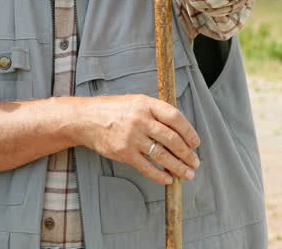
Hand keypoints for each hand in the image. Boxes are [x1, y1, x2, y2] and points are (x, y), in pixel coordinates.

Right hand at [77, 94, 200, 185]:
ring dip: (178, 167)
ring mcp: (132, 137)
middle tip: (195, 162)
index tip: (195, 143)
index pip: (175, 117)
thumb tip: (180, 131)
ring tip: (187, 174)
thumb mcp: (135, 102)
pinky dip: (160, 175)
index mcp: (145, 104)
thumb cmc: (113, 110)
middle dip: (187, 154)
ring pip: (162, 155)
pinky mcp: (124, 152)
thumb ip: (155, 112)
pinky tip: (168, 179)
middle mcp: (140, 120)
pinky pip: (147, 167)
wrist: (85, 119)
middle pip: (172, 139)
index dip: (189, 131)